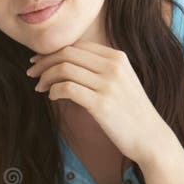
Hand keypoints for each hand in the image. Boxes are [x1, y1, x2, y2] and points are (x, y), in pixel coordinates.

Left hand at [27, 43, 170, 166]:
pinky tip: (52, 97)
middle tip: (32, 73)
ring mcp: (108, 84)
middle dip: (44, 62)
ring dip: (45, 77)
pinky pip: (67, 88)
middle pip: (67, 54)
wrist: (151, 137)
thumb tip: (66, 65)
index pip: (77, 46)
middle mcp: (113, 66)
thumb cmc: (131, 112)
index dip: (53, 52)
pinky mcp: (101, 104)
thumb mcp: (121, 82)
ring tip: (39, 87)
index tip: (39, 61)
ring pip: (64, 69)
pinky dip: (54, 90)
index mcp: (117, 57)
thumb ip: (100, 69)